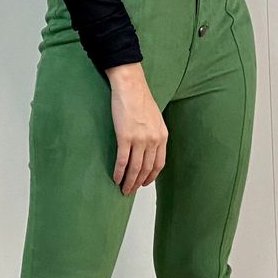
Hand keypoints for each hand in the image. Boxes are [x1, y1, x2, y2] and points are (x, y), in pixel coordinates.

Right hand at [105, 63, 167, 194]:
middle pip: (146, 169)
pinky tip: (115, 178)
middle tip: (130, 190)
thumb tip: (148, 147)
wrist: (130, 86)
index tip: (144, 183)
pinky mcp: (125, 137)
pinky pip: (122, 160)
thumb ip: (155, 134)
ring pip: (135, 168)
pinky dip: (119, 172)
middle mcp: (153, 140)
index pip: (159, 164)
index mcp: (162, 136)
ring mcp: (139, 139)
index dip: (151, 176)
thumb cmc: (140, 98)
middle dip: (138, 183)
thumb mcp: (155, 118)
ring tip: (123, 189)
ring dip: (128, 181)